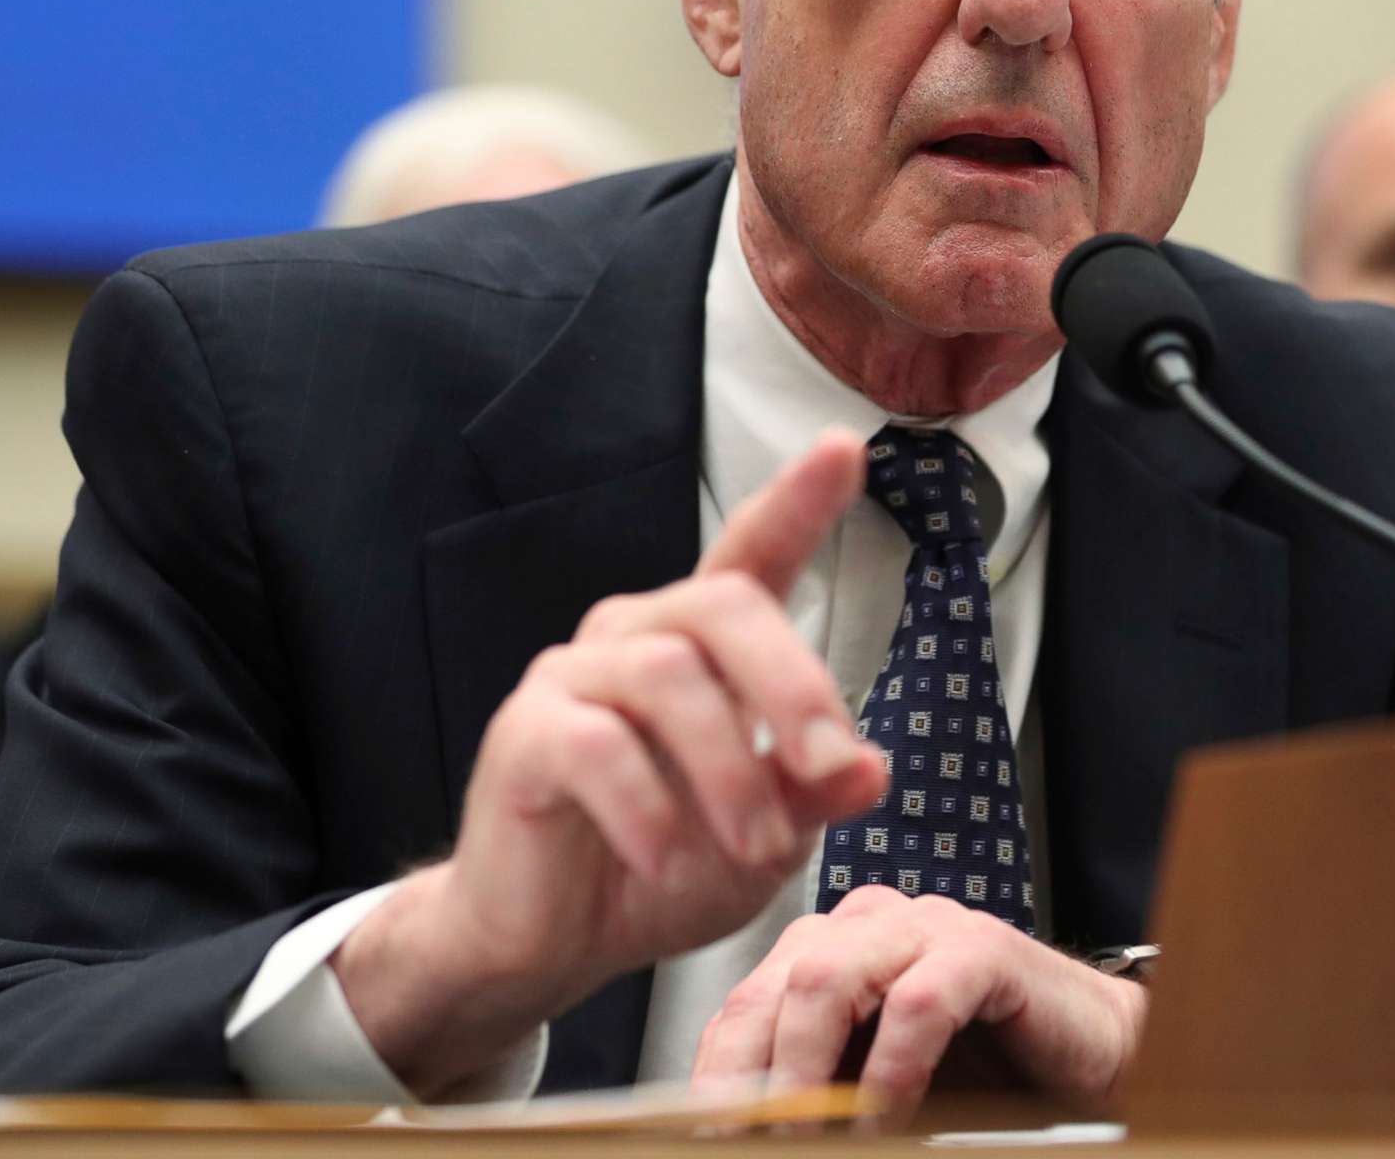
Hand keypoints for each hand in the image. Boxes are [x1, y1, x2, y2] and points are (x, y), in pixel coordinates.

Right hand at [333, 429, 888, 1097]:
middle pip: (723, 604)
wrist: (555, 944)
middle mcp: (636, 635)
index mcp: (702, 643)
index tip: (845, 449)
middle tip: (829, 771)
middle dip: (792, 686)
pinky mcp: (524, 735)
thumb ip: (814, 794)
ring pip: (667, 676)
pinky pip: (594, 744)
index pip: (752, 550)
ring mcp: (574, 678)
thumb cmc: (666, 869)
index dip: (797, 499)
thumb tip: (870, 769)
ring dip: (729, 770)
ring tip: (756, 849)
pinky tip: (667, 860)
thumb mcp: (766, 839)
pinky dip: (647, 808)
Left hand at [691, 886, 1147, 1125]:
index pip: (744, 1004)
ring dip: (806, 1073)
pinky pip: (917, 1003)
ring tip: (807, 1136)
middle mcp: (870, 924)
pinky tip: (888, 1119)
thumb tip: (746, 1139)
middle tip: (748, 1142)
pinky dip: (892, 1072)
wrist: (1091, 1059)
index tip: (702, 1137)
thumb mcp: (876, 1092)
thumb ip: (818, 1100)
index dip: (716, 1076)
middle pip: (774, 986)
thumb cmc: (985, 1076)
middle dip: (749, 1078)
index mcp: (832, 948)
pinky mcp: (984, 949)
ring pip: (828, 979)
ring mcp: (928, 927)